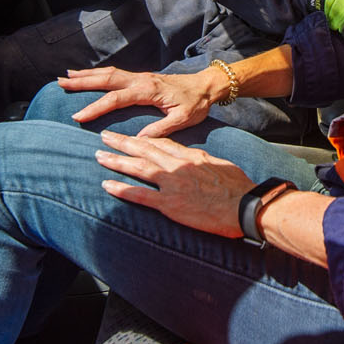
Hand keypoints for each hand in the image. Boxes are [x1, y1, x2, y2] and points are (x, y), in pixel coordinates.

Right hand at [57, 66, 219, 136]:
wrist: (207, 86)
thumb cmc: (196, 104)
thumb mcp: (183, 119)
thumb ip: (162, 129)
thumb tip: (138, 139)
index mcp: (148, 91)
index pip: (116, 100)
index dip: (95, 108)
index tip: (78, 116)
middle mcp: (141, 80)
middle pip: (106, 79)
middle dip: (82, 82)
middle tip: (60, 83)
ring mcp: (140, 77)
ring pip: (109, 73)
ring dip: (87, 75)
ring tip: (66, 76)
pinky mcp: (141, 78)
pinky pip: (115, 74)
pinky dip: (99, 74)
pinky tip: (89, 76)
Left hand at [95, 130, 253, 235]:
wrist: (245, 206)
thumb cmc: (238, 188)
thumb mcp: (219, 166)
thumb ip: (201, 161)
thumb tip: (193, 160)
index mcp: (191, 156)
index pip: (162, 143)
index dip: (143, 139)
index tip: (130, 136)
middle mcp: (178, 166)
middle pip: (145, 149)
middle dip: (122, 142)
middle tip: (104, 137)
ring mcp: (172, 184)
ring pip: (138, 168)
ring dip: (116, 160)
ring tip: (99, 156)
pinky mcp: (170, 204)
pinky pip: (140, 195)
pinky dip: (122, 189)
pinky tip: (107, 185)